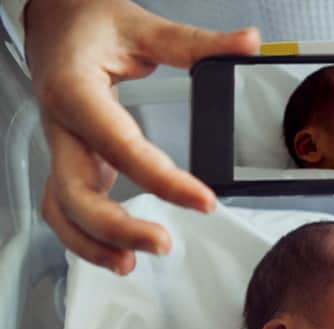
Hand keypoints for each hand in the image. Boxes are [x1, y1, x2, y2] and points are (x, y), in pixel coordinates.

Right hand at [24, 0, 259, 274]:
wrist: (52, 19)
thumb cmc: (88, 21)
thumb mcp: (141, 25)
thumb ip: (195, 43)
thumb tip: (247, 44)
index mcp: (77, 90)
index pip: (121, 146)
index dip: (162, 181)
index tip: (204, 201)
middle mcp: (63, 126)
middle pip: (76, 192)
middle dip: (116, 227)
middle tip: (163, 244)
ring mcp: (62, 148)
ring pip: (61, 209)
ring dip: (92, 243)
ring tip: (130, 266)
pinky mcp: (70, 161)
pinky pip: (64, 209)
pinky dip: (84, 238)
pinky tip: (114, 254)